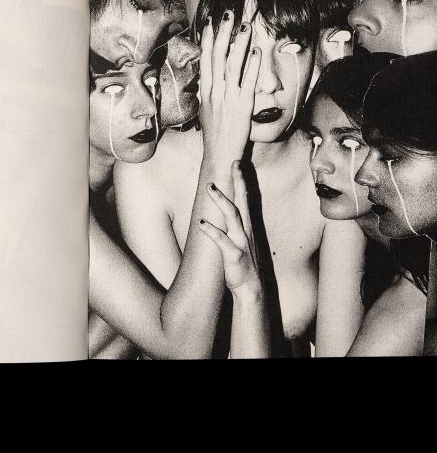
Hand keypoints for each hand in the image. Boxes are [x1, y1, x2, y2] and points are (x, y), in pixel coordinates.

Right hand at [198, 12, 260, 164]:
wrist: (219, 153)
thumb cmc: (214, 133)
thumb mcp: (206, 109)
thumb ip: (209, 92)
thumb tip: (209, 79)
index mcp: (206, 90)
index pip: (206, 58)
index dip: (209, 39)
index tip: (211, 22)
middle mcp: (215, 90)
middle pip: (218, 56)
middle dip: (223, 33)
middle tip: (228, 14)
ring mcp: (229, 97)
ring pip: (233, 64)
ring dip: (239, 43)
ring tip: (245, 26)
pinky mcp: (243, 104)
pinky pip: (248, 81)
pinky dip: (252, 66)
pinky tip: (256, 52)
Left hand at [199, 161, 261, 294]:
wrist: (250, 289)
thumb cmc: (242, 263)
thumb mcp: (240, 240)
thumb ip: (233, 225)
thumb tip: (222, 209)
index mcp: (247, 226)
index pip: (245, 198)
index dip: (242, 180)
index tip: (237, 163)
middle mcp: (246, 231)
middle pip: (242, 201)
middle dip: (238, 181)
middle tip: (233, 163)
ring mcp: (241, 242)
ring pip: (232, 216)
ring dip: (221, 200)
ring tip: (210, 186)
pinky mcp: (234, 255)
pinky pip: (221, 240)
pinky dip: (211, 230)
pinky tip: (200, 222)